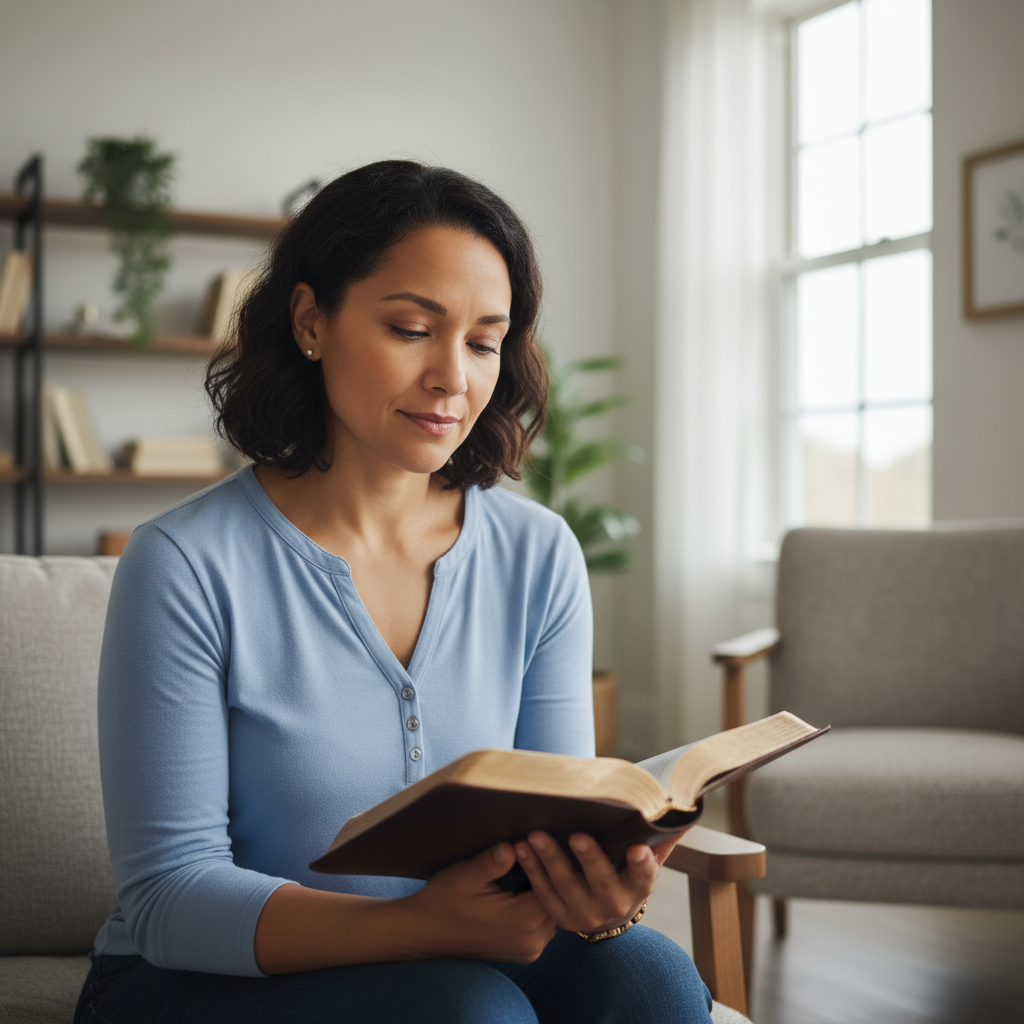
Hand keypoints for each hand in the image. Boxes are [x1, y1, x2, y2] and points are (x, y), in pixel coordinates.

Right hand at [404, 842, 556, 962]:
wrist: (423, 934)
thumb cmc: (443, 901)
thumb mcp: (465, 876)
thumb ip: (492, 862)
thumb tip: (513, 846)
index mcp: (523, 920)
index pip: (555, 885)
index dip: (550, 861)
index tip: (541, 840)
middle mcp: (533, 940)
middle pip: (558, 900)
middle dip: (551, 874)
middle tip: (542, 846)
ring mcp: (529, 950)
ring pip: (553, 912)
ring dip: (545, 891)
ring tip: (535, 863)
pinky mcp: (523, 952)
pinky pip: (543, 924)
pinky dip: (537, 905)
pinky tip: (526, 886)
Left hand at [512, 829, 689, 935]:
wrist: (605, 912)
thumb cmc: (626, 871)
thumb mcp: (647, 858)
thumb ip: (661, 835)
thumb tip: (687, 805)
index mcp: (639, 888)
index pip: (644, 876)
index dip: (642, 864)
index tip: (637, 848)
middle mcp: (613, 906)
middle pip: (601, 882)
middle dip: (589, 858)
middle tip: (575, 834)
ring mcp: (584, 914)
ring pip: (565, 887)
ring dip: (548, 859)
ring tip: (534, 835)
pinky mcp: (558, 917)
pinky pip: (542, 892)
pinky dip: (531, 869)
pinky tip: (519, 847)